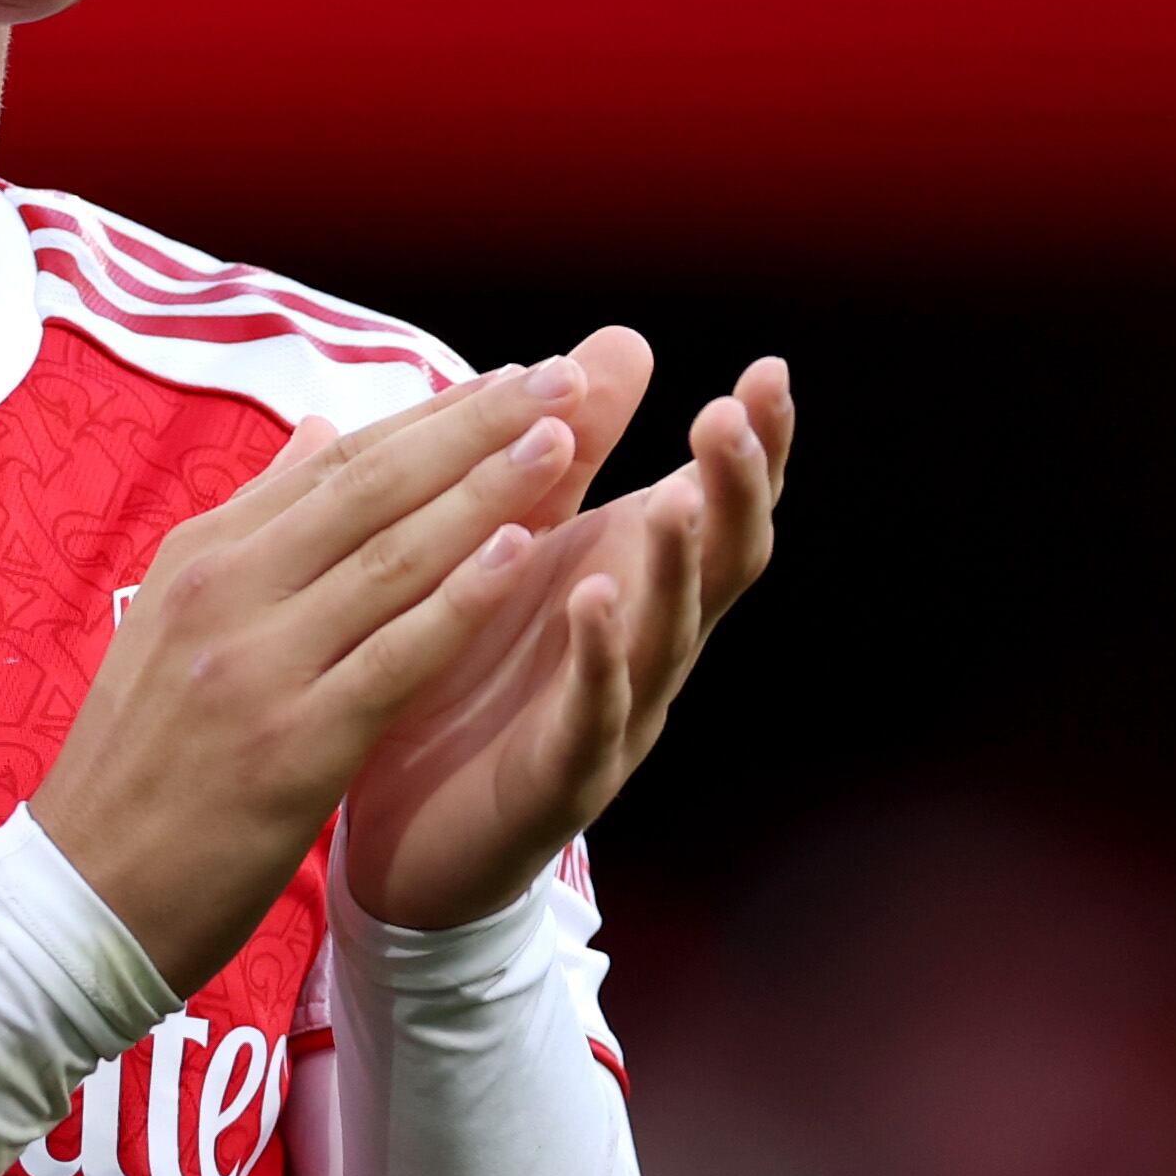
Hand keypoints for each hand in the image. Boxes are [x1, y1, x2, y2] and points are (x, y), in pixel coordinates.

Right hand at [31, 360, 591, 995]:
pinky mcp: (293, 743)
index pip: (335, 463)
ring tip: (565, 440)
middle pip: (372, 487)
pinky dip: (461, 600)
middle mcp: (225, 591)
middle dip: (476, 428)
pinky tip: (523, 555)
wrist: (80, 895)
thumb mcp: (172, 622)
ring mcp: (258, 665)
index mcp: (201, 557)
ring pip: (392, 557)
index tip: (512, 379)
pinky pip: (394, 656)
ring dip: (486, 492)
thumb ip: (257, 528)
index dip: (432, 417)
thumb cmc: (139, 763)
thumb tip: (319, 430)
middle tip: (562, 380)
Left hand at [340, 342, 792, 933]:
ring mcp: (613, 718)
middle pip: (719, 564)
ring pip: (668, 637)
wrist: (404, 835)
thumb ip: (566, 454)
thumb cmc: (470, 675)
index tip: (771, 370)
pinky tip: (593, 601)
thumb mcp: (517, 542)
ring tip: (678, 498)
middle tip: (734, 414)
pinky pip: (591, 718)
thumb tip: (623, 340)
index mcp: (631, 584)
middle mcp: (644, 649)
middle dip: (734, 490)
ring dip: (678, 568)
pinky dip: (599, 660)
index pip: (714, 507)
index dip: (752, 447)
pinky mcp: (558, 780)